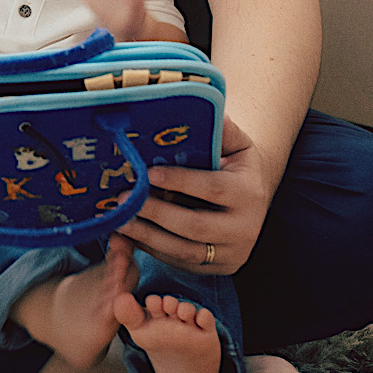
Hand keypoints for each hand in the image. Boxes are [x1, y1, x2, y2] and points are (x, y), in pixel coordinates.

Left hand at [116, 114, 271, 274]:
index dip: (179, 182)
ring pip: (184, 251)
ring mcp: (233, 253)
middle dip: (155, 214)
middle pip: (194, 226)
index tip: (147, 174)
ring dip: (147, 236)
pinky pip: (181, 263)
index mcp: (250, 193)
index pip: (212, 189)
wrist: (254, 196)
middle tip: (122, 200)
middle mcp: (246, 228)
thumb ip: (221, 128)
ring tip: (118, 221)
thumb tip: (201, 104)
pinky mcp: (219, 268)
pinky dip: (153, 250)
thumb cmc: (235, 162)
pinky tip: (130, 235)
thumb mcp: (235, 142)